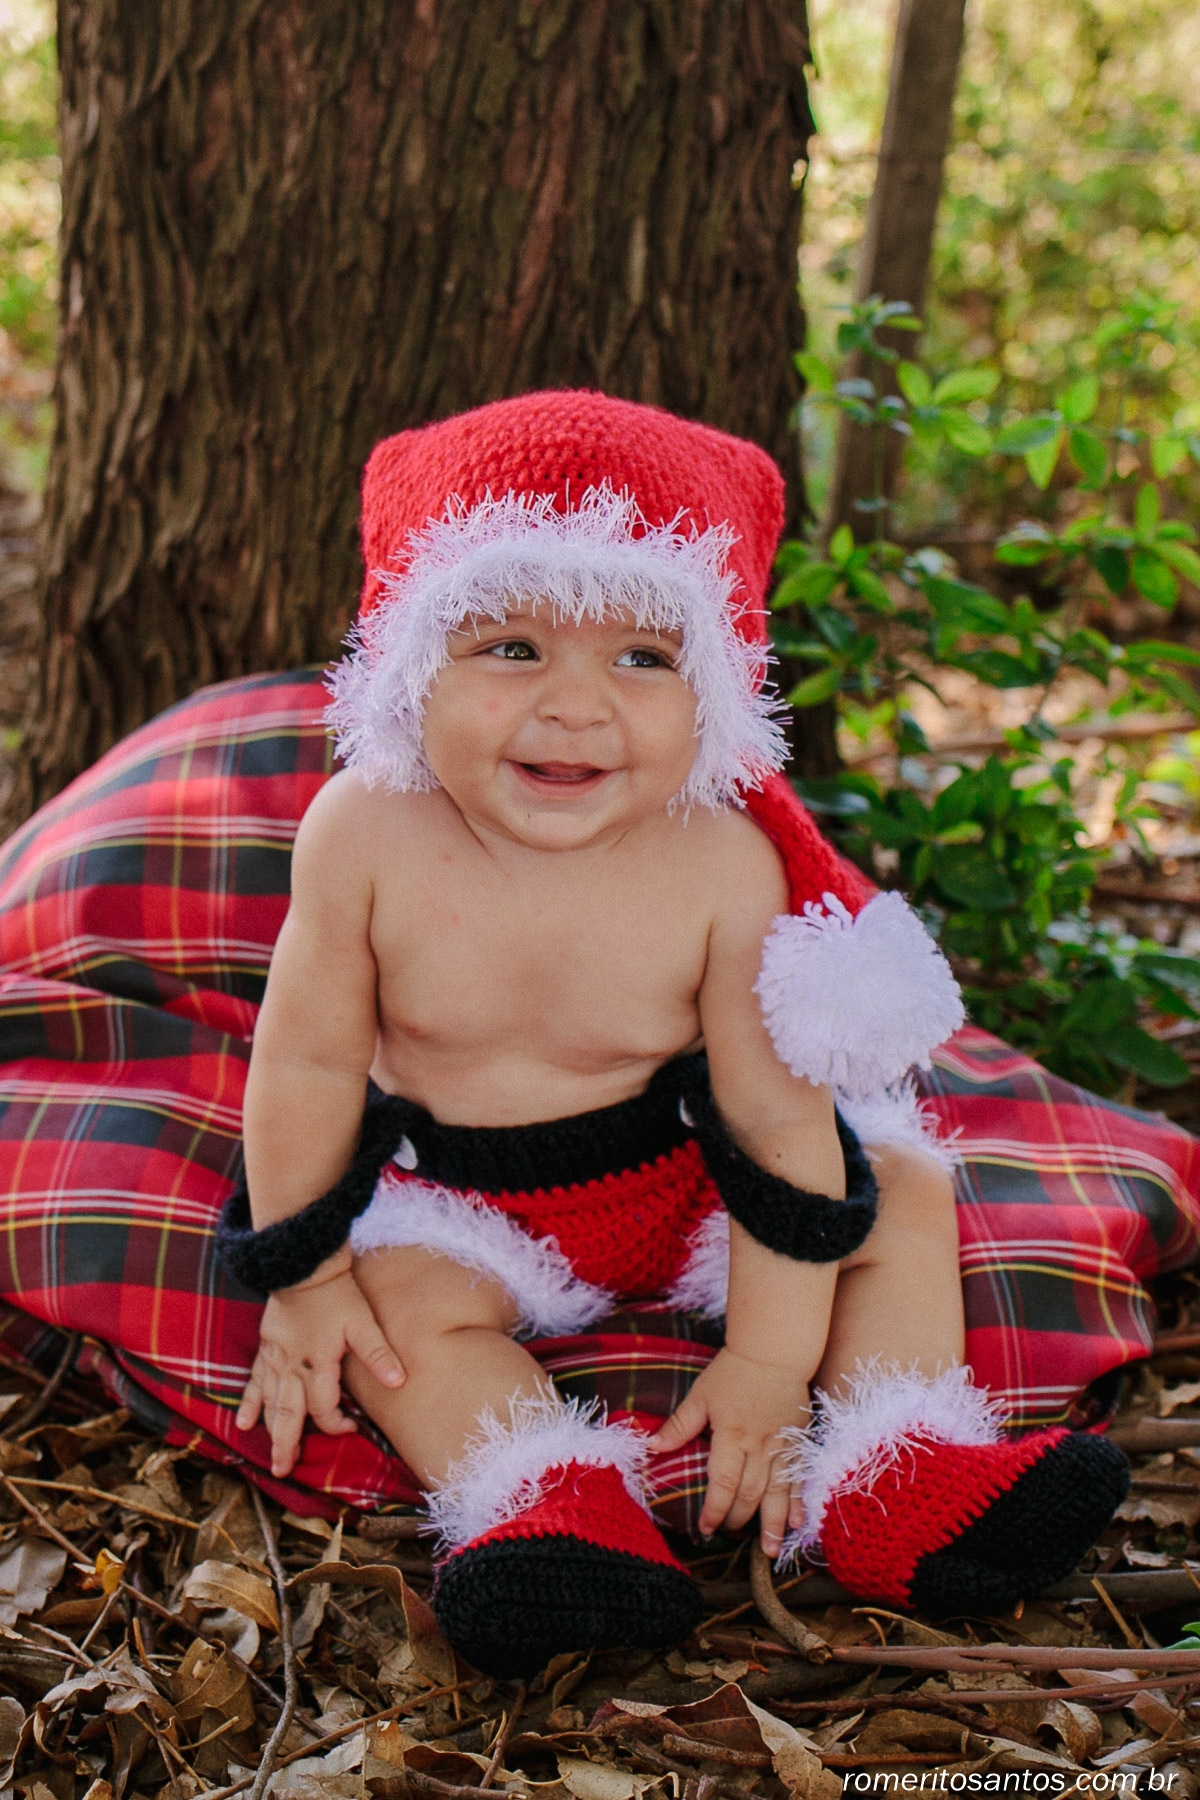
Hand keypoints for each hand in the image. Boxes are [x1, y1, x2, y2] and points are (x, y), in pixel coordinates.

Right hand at [235, 1251, 404, 1476]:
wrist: (305, 1263)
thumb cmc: (337, 1293)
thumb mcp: (363, 1322)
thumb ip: (378, 1354)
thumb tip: (399, 1381)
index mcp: (318, 1363)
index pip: (323, 1407)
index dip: (336, 1424)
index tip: (350, 1427)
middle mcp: (293, 1366)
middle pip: (288, 1414)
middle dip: (287, 1444)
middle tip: (283, 1472)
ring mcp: (275, 1357)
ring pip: (270, 1402)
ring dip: (270, 1430)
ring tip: (270, 1457)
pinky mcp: (266, 1346)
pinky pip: (254, 1380)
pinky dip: (249, 1402)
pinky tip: (243, 1421)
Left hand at [646, 1347, 808, 1554]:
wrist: (775, 1351)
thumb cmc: (733, 1372)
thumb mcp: (701, 1395)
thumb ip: (679, 1425)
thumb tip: (652, 1446)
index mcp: (732, 1435)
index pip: (723, 1482)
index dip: (714, 1509)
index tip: (705, 1528)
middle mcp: (759, 1446)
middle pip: (750, 1494)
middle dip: (738, 1519)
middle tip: (728, 1534)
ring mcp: (783, 1446)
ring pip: (778, 1493)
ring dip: (773, 1524)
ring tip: (770, 1551)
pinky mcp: (798, 1443)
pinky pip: (799, 1479)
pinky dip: (798, 1503)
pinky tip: (797, 1524)